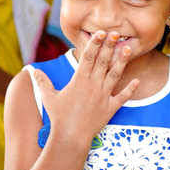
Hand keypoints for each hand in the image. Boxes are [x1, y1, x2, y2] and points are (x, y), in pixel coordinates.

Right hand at [34, 31, 138, 145]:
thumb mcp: (48, 97)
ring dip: (122, 61)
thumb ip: (42, 82)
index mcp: (79, 80)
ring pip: (115, 75)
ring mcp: (103, 96)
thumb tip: (33, 71)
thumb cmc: (58, 117)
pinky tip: (136, 81)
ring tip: (128, 48)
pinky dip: (130, 89)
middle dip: (109, 46)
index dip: (94, 43)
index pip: (88, 57)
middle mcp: (93, 85)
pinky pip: (122, 97)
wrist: (70, 137)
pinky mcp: (110, 108)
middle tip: (115, 33)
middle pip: (103, 62)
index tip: (100, 32)